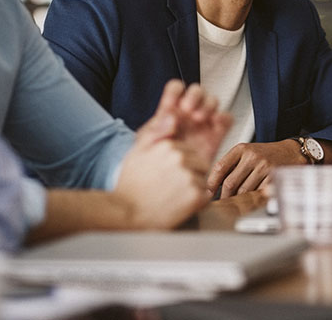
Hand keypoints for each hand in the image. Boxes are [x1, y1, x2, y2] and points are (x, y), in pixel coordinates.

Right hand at [113, 112, 210, 228]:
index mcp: (168, 145)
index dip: (180, 166)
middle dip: (190, 175)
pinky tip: (179, 206)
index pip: (189, 152)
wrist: (126, 214)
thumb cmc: (130, 185)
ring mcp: (188, 176)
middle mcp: (180, 158)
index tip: (165, 176)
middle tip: (170, 188)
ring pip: (202, 180)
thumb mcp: (137, 152)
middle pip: (199, 164)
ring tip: (173, 197)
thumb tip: (173, 117)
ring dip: (193, 189)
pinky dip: (196, 204)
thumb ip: (156, 133)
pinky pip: (205, 197)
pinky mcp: (195, 195)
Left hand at [140, 80, 231, 163]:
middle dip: (195, 96)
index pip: (176, 89)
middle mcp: (188, 114)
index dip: (177, 91)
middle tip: (188, 109)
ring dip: (208, 105)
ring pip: (212, 101)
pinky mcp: (216, 135)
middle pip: (197, 91)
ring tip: (199, 118)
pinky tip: (215, 123)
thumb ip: (156, 129)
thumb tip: (172, 116)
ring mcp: (203, 123)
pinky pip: (226, 119)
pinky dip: (224, 117)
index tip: (174, 102)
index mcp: (170, 111)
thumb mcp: (146, 145)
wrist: (167, 187)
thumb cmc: (152, 165)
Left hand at [207, 140, 306, 197]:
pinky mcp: (273, 177)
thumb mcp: (247, 153)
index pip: (220, 167)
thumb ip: (232, 165)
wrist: (291, 152)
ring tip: (236, 203)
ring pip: (243, 191)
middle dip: (224, 196)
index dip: (211, 183)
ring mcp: (263, 166)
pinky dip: (252, 200)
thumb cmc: (267, 154)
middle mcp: (252, 156)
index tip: (208, 192)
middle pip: (230, 183)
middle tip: (222, 203)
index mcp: (241, 148)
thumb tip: (214, 187)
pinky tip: (251, 201)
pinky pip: (256, 194)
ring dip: (238, 200)